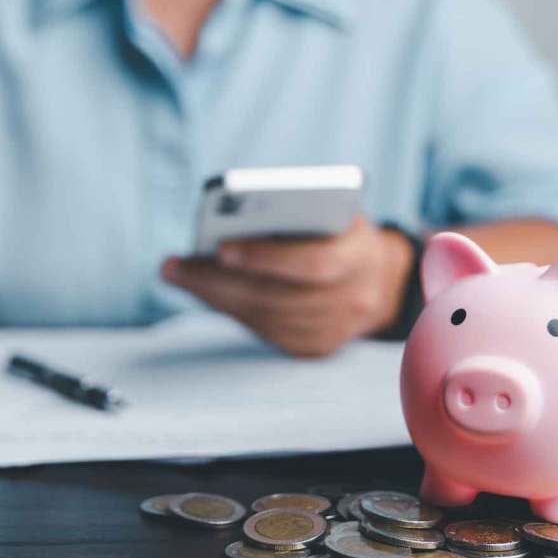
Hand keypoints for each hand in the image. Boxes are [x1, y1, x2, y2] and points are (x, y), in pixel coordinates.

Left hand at [161, 216, 413, 356]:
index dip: (268, 258)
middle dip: (221, 281)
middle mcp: (354, 301)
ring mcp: (335, 331)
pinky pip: (265, 331)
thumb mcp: (331, 210)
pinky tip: (204, 291)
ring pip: (265, 318)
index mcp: (363, 256)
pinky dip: (232, 310)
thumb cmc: (342, 232)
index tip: (221, 248)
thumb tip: (232, 219)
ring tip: (179, 274)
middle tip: (175, 266)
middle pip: (277, 297)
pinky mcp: (316, 348)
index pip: (315, 264)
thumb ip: (297, 213)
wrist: (382, 279)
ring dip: (216, 296)